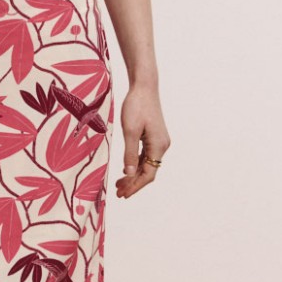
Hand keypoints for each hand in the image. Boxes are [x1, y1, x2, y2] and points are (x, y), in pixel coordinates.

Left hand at [115, 82, 169, 198]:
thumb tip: (129, 173)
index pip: (148, 174)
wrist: (144, 86)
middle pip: (149, 171)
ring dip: (134, 175)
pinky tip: (126, 169)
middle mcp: (162, 145)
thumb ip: (129, 153)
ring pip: (147, 164)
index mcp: (159, 146)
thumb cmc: (136, 106)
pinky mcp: (154, 136)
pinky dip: (136, 164)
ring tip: (119, 184)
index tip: (123, 194)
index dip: (135, 186)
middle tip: (118, 193)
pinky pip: (146, 155)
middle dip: (134, 183)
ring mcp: (159, 141)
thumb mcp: (130, 130)